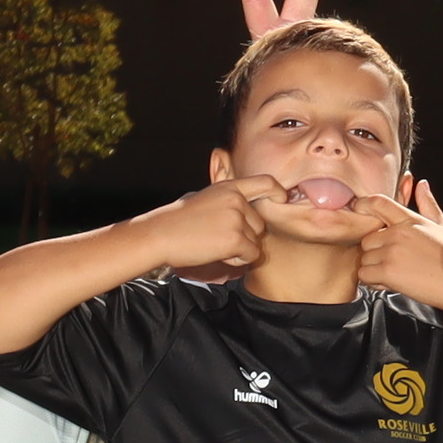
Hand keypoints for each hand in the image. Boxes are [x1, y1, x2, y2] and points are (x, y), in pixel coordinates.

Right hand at [148, 180, 276, 280]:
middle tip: (217, 237)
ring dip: (240, 249)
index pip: (265, 182)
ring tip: (214, 244)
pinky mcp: (235, 239)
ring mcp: (236, 218)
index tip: (282, 198)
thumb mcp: (204, 198)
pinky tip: (217, 254)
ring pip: (255, 241)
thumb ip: (227, 201)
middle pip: (260, 223)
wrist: (159, 234)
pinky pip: (251, 255)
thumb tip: (243, 209)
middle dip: (246, 235)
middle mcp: (236, 200)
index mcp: (228, 187)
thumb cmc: (177, 220)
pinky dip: (238, 261)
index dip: (278, 191)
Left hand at [349, 180, 442, 304]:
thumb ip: (428, 205)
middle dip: (375, 252)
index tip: (358, 213)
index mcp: (411, 220)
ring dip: (374, 269)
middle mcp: (399, 233)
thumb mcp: (442, 227)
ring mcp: (392, 251)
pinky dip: (373, 282)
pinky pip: (364, 274)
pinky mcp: (388, 271)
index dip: (362, 206)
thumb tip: (422, 184)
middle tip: (392, 263)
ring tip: (396, 275)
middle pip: (367, 238)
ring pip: (364, 258)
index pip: (377, 203)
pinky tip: (391, 284)